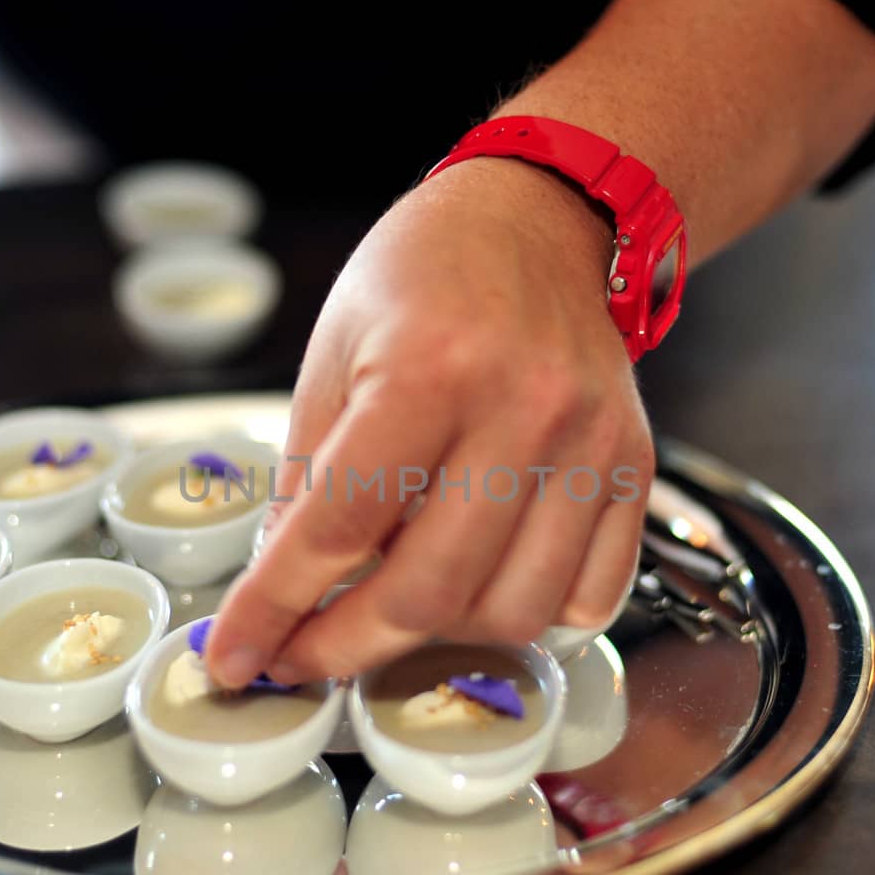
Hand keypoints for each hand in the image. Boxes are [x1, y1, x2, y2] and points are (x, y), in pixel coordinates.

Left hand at [205, 158, 653, 683]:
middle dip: (346, 647)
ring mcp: (590, 444)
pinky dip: (528, 615)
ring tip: (398, 598)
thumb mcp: (332, 351)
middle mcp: (523, 409)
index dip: (274, 608)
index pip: (337, 529)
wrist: (539, 219)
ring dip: (440, 633)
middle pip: (429, 592)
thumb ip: (307, 477)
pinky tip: (482, 582)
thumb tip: (284, 592)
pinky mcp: (634, 467)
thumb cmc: (425, 274)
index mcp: (428, 368)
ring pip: (515, 611)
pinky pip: (590, 596)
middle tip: (305, 654)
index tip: (240, 656)